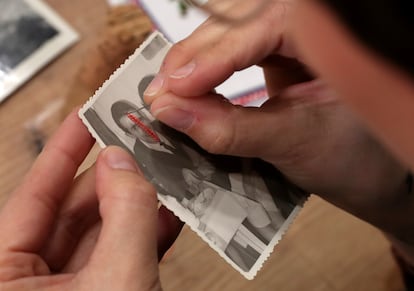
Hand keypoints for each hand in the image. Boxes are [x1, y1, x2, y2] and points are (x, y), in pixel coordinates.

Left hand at [0, 110, 181, 289]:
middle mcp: (29, 282)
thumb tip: (121, 163)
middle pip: (71, 212)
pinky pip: (117, 255)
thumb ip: (124, 215)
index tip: (84, 116)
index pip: (33, 197)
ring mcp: (66, 290)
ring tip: (158, 178)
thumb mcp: (118, 279)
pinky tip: (164, 216)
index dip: (64, 150)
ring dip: (134, 207)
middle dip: (112, 179)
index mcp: (5, 278)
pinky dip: (144, 236)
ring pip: (100, 232)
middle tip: (137, 148)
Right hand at [144, 3, 412, 239]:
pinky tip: (188, 88)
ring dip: (193, 61)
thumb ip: (230, 128)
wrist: (373, 170)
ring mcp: (287, 31)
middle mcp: (305, 20)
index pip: (256, 26)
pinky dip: (206, 69)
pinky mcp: (274, 49)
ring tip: (167, 94)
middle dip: (192, 57)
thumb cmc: (354, 157)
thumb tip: (170, 112)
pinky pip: (230, 46)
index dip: (210, 58)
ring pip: (226, 29)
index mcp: (327, 30)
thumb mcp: (293, 142)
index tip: (171, 91)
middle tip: (159, 95)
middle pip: (232, 19)